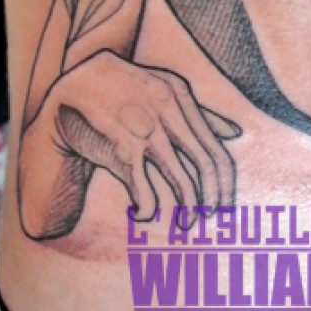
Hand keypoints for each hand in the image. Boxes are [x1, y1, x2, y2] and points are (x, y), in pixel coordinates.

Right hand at [48, 50, 239, 219]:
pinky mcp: (121, 149)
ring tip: (184, 225)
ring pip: (182, 181)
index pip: (217, 149)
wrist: (75, 85)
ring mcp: (146, 131)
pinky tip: (142, 213)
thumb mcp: (165, 89)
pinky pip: (145, 191)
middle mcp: (169, 112)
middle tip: (210, 219)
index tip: (225, 206)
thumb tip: (236, 133)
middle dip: (213, 200)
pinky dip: (148, 209)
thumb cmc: (126, 90)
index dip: (225, 184)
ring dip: (188, 211)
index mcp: (182, 96)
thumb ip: (200, 111)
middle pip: (207, 166)